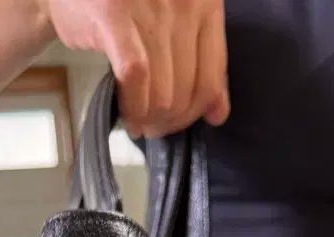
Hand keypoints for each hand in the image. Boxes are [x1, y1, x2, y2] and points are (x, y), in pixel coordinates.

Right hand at [47, 0, 229, 136]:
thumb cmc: (127, 7)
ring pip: (163, 91)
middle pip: (187, 90)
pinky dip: (132, 105)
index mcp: (206, 1)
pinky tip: (128, 115)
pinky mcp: (115, 16)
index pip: (213, 77)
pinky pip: (135, 78)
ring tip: (138, 124)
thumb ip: (202, 63)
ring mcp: (151, 6)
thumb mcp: (176, 25)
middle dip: (169, 120)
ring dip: (149, 119)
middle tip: (152, 127)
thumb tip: (219, 114)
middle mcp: (183, 0)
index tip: (179, 121)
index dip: (196, 111)